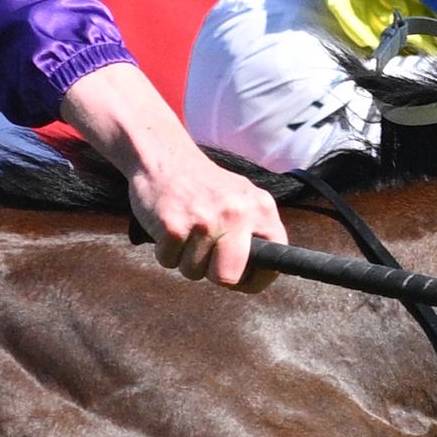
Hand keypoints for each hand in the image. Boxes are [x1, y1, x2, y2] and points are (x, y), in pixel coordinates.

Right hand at [59, 60, 287, 288]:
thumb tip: (258, 276)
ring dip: (185, 259)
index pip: (272, 262)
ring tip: (186, 230)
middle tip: (205, 253)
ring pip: (193, 272)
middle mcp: (236, 213)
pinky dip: (165, 251)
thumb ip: (255, 233)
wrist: (163, 156)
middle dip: (213, 274)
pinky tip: (169, 226)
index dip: (254, 279)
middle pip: (228, 276)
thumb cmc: (203, 186)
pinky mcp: (173, 225)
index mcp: (260, 208)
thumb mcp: (241, 199)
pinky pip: (168, 262)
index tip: (241, 277)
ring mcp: (204, 219)